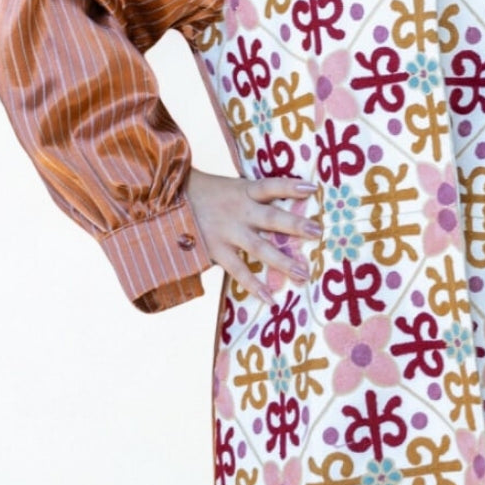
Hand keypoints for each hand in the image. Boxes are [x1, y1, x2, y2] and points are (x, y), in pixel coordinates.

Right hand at [185, 168, 320, 303]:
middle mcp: (238, 211)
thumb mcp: (232, 187)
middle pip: (271, 218)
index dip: (290, 186)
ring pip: (259, 247)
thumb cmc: (208, 194)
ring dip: (282, 260)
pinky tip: (270, 297)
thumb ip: (254, 197)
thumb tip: (285, 206)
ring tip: (303, 273)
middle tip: (317, 232)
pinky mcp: (216, 251)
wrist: (167, 201)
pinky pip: (238, 270)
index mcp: (243, 191)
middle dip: (295, 225)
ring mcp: (228, 232)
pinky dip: (254, 285)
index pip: (270, 186)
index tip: (312, 188)